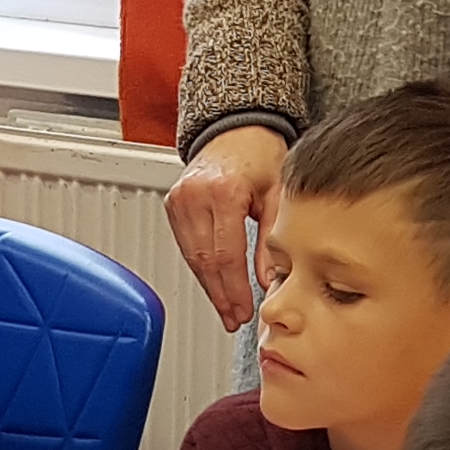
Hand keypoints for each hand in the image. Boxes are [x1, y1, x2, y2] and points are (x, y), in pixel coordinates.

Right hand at [164, 125, 288, 329]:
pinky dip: (200, 268)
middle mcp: (195, 196)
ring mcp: (179, 200)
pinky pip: (186, 246)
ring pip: (191, 257)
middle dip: (221, 295)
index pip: (225, 254)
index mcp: (223, 192)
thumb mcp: (276, 194)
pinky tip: (214, 284)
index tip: (243, 310)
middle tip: (234, 318)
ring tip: (226, 309)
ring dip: (209, 287)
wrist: (234, 131)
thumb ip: (271, 239)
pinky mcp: (172, 205)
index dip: (234, 288)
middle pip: (204, 260)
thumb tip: (267, 279)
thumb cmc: (258, 155)